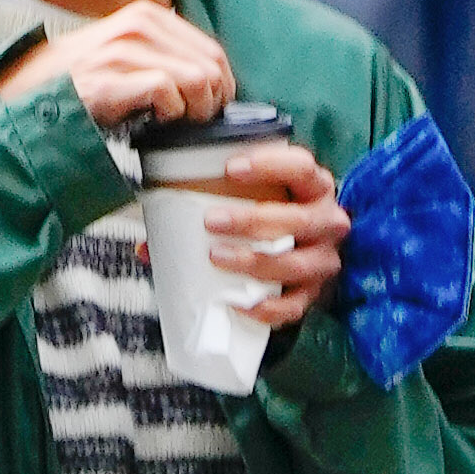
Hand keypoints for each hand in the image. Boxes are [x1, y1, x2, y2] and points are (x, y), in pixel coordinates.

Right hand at [0, 0, 233, 128]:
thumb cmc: (85, 78)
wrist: (33, 89)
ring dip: (194, 110)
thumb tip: (212, 80)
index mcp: (149, 17)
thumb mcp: (129, 51)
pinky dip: (170, 114)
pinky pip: (167, 93)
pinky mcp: (111, 78)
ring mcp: (124, 51)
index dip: (221, 86)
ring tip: (174, 120)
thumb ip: (166, 54)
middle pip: (211, 66)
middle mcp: (139, 26)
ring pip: (196, 79)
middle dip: (212, 101)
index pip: (213, 51)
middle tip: (193, 120)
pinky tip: (154, 121)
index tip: (209, 107)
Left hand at [201, 139, 345, 331]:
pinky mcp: (315, 294)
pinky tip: (238, 304)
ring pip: (296, 264)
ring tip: (217, 257)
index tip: (230, 167)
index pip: (302, 168)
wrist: (306, 255)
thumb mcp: (256, 200)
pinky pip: (294, 305)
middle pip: (298, 220)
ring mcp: (324, 261)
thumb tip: (147, 245)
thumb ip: (211, 208)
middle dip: (252, 220)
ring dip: (254, 261)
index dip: (270, 164)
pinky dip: (267, 308)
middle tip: (211, 221)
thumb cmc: (274, 220)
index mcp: (314, 188)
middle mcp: (327, 222)